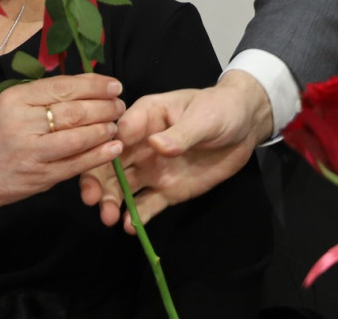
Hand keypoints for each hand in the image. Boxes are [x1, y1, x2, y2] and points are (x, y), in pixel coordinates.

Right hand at [0, 73, 123, 209]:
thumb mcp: (10, 107)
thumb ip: (42, 97)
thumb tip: (86, 84)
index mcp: (14, 99)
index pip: (62, 87)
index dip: (93, 85)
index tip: (113, 85)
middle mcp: (21, 123)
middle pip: (73, 111)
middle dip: (103, 107)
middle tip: (119, 105)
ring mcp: (31, 151)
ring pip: (77, 137)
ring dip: (103, 129)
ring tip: (116, 125)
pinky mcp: (39, 176)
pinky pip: (75, 164)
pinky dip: (98, 155)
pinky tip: (114, 148)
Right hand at [80, 71, 272, 230]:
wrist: (245, 128)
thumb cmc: (221, 110)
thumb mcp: (203, 117)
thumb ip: (181, 133)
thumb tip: (157, 145)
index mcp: (144, 117)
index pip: (116, 133)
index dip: (102, 148)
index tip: (97, 164)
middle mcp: (141, 144)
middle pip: (112, 163)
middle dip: (98, 181)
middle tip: (92, 200)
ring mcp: (153, 169)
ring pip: (124, 187)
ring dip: (113, 201)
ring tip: (109, 218)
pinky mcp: (167, 190)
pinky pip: (148, 204)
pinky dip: (137, 216)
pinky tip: (130, 228)